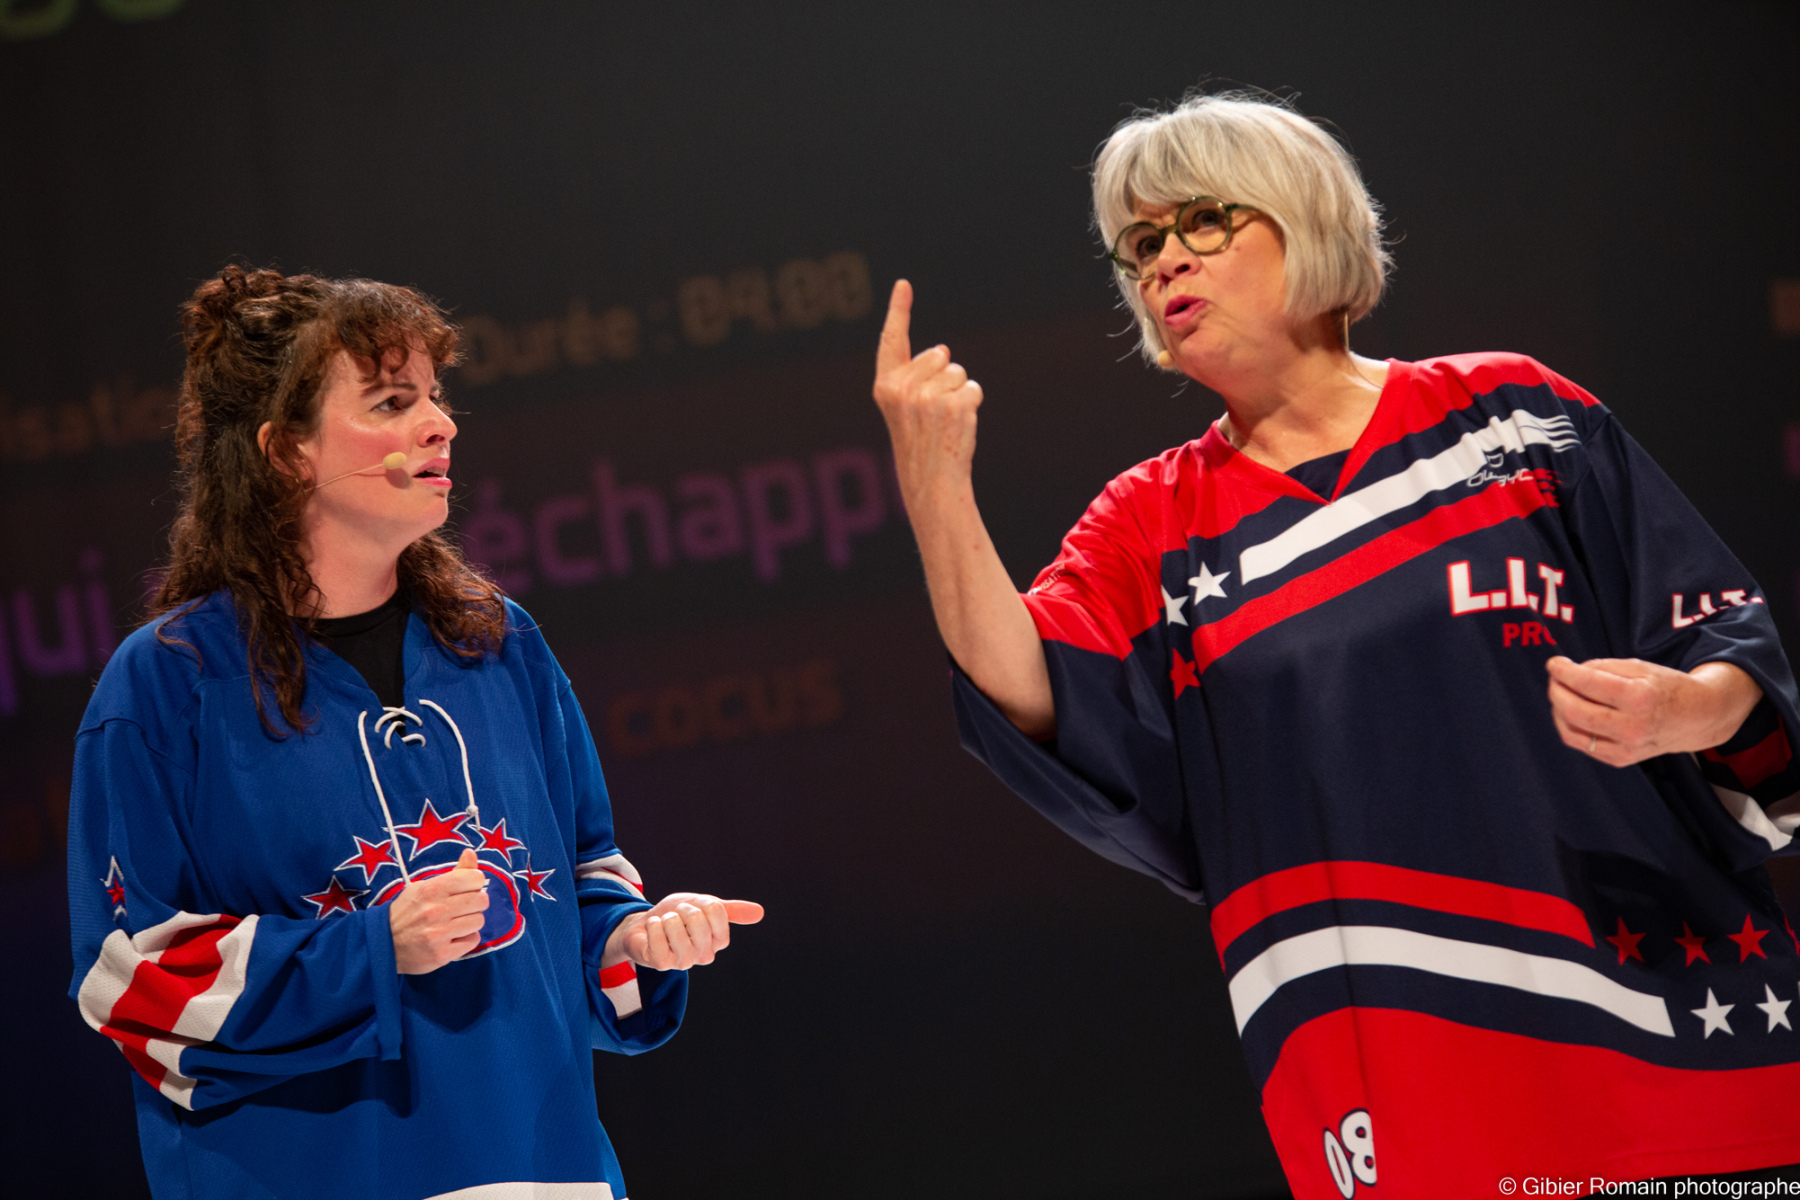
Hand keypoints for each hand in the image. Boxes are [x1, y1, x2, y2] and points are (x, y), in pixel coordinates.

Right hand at [389, 848, 489, 974]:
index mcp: (432, 889)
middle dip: (476, 903)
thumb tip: (471, 852)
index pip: (475, 878)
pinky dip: (465, 939)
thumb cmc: (407, 912)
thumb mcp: (424, 887)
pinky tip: (452, 938)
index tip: (467, 889)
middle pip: (481, 900)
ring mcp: (439, 933)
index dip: (474, 883)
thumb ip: (453, 873)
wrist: (382, 944)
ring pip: (479, 921)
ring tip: (455, 924)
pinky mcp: (442, 954)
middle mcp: (436, 910)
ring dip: (471, 922)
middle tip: (463, 908)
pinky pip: (472, 941)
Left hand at [602, 893, 764, 971]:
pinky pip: (658, 939)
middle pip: (697, 920)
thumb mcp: (705, 906)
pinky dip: (653, 926)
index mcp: (718, 941)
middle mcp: (704, 955)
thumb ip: (730, 910)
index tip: (696, 907)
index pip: (718, 913)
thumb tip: (761, 912)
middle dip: (682, 909)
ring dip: (667, 918)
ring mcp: (683, 962)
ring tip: (665, 923)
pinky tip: (654, 927)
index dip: (704, 903)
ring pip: (676, 929)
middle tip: (677, 915)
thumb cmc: (678, 916)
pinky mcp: (661, 964)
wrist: (646, 924)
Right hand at [872, 279, 983, 504]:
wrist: (930, 483)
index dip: (898, 310)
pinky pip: (973, 388)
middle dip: (946, 377)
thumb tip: (943, 349)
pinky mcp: (952, 406)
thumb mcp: (905, 410)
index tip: (904, 284)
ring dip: (959, 394)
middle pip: (940, 356)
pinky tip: (959, 427)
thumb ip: (917, 377)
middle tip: (935, 414)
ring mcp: (926, 398)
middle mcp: (901, 389)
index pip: (892, 341)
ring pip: (958, 372)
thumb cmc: (920, 445)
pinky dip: (972, 405)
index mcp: (885, 387)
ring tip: (946, 422)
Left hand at [1546, 656, 1762, 766]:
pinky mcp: (1620, 760)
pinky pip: (1581, 744)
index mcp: (1639, 698)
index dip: (1563, 671)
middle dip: (1556, 691)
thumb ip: (1602, 667)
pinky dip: (1569, 727)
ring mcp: (1626, 748)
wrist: (1696, 718)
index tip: (1553, 663)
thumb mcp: (1640, 667)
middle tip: (1555, 679)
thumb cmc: (1666, 688)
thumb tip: (1568, 672)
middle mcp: (1632, 727)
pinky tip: (1572, 712)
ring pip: (1571, 732)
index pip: (1587, 684)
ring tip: (1562, 694)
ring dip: (1557, 710)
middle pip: (1573, 711)